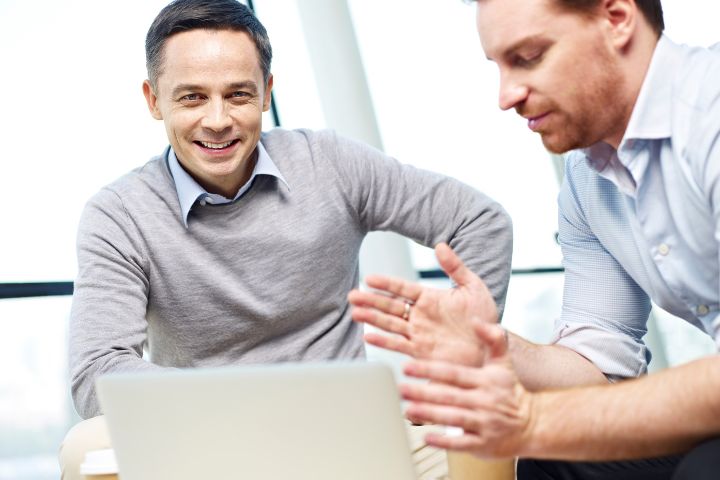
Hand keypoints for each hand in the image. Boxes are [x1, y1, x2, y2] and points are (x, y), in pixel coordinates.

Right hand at [348, 243, 497, 365]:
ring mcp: (419, 334)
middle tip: (352, 296)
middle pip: (390, 306)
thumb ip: (455, 267)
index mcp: (429, 298)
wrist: (492, 348)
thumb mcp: (473, 287)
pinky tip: (369, 337)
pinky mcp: (422, 352)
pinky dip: (384, 342)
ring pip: (390, 324)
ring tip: (355, 313)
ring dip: (372, 319)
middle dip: (371, 301)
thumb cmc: (484, 317)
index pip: (402, 288)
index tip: (369, 279)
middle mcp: (420, 316)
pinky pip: (400, 345)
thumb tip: (441, 245)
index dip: (385, 284)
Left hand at [400, 322, 533, 458]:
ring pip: (453, 418)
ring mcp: (484, 424)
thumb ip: (492, 340)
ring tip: (408, 409)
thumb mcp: (503, 363)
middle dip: (423, 392)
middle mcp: (484, 401)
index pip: (453, 373)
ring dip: (429, 414)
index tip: (407, 367)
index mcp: (485, 380)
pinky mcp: (483, 444)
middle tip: (401, 389)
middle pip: (449, 396)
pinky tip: (427, 437)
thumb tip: (477, 321)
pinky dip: (444, 441)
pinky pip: (461, 444)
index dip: (429, 370)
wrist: (533, 424)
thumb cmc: (510, 392)